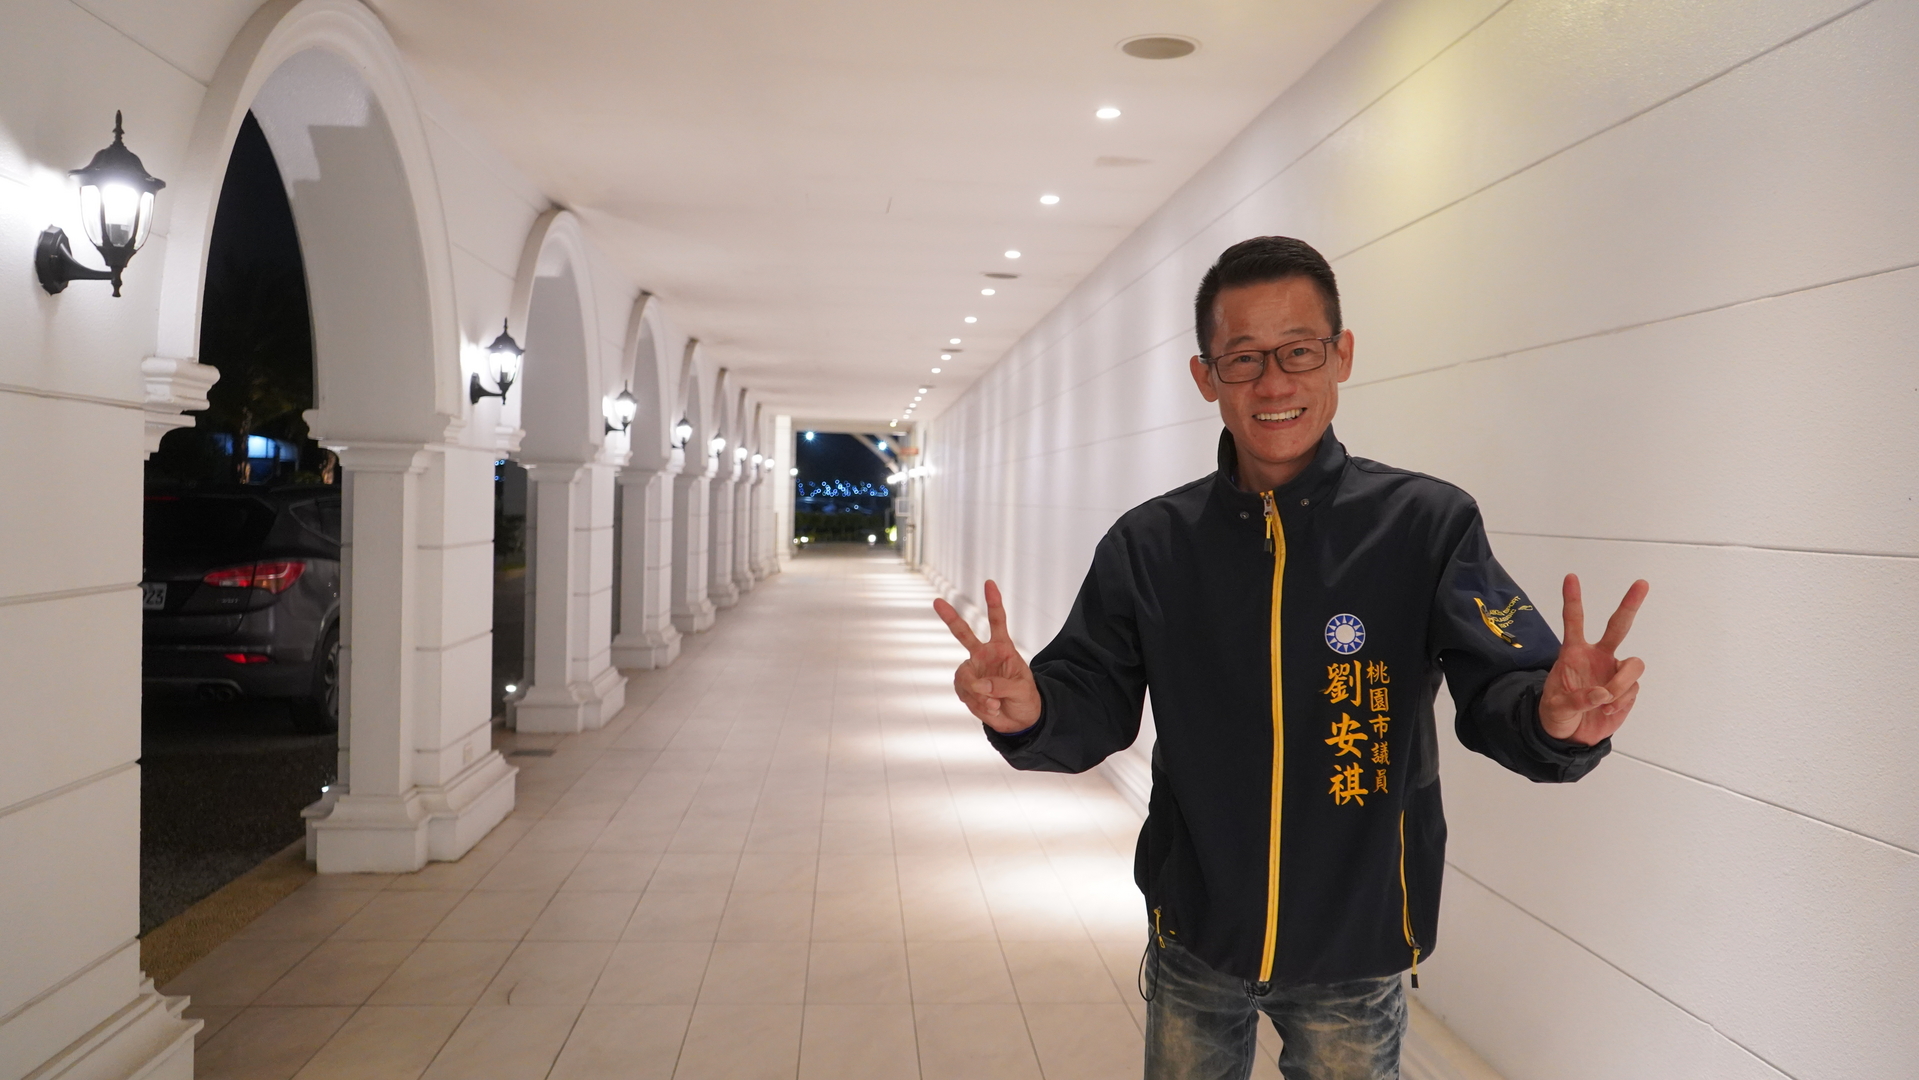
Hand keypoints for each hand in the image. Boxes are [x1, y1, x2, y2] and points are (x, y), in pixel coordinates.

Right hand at [932, 580, 1043, 733]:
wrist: (1018, 720)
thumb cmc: (1025, 698)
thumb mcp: (1022, 690)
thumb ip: (1001, 685)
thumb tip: (980, 686)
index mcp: (1003, 648)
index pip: (997, 621)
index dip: (993, 602)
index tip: (989, 583)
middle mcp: (984, 655)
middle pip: (963, 633)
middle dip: (950, 617)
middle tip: (937, 601)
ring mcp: (973, 671)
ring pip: (963, 676)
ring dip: (977, 694)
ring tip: (994, 704)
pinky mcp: (966, 688)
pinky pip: (964, 693)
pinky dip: (977, 704)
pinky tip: (991, 708)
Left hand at [1539, 574, 1649, 745]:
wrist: (1571, 737)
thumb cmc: (1557, 714)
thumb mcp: (1556, 708)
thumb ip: (1576, 700)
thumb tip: (1601, 694)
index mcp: (1574, 653)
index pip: (1574, 621)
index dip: (1573, 600)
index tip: (1570, 577)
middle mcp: (1598, 657)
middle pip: (1618, 626)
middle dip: (1630, 605)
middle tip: (1642, 583)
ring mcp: (1614, 671)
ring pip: (1633, 665)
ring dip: (1622, 683)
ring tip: (1606, 700)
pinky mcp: (1627, 689)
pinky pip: (1633, 689)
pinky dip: (1622, 701)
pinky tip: (1608, 710)